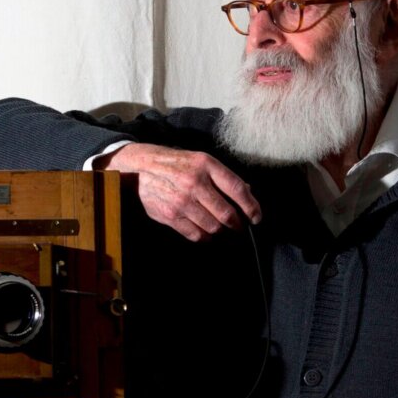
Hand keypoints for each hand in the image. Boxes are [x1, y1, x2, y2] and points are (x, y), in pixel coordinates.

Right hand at [96, 143, 261, 241]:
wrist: (140, 168)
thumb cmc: (175, 164)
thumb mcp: (200, 160)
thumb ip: (223, 176)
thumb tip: (247, 192)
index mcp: (206, 165)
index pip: (237, 189)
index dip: (251, 206)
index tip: (256, 217)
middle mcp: (195, 183)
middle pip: (227, 214)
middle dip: (237, 224)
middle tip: (238, 226)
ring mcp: (182, 201)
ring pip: (213, 227)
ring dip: (220, 231)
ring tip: (220, 228)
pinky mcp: (171, 215)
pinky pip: (195, 235)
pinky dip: (204, 237)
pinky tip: (204, 232)